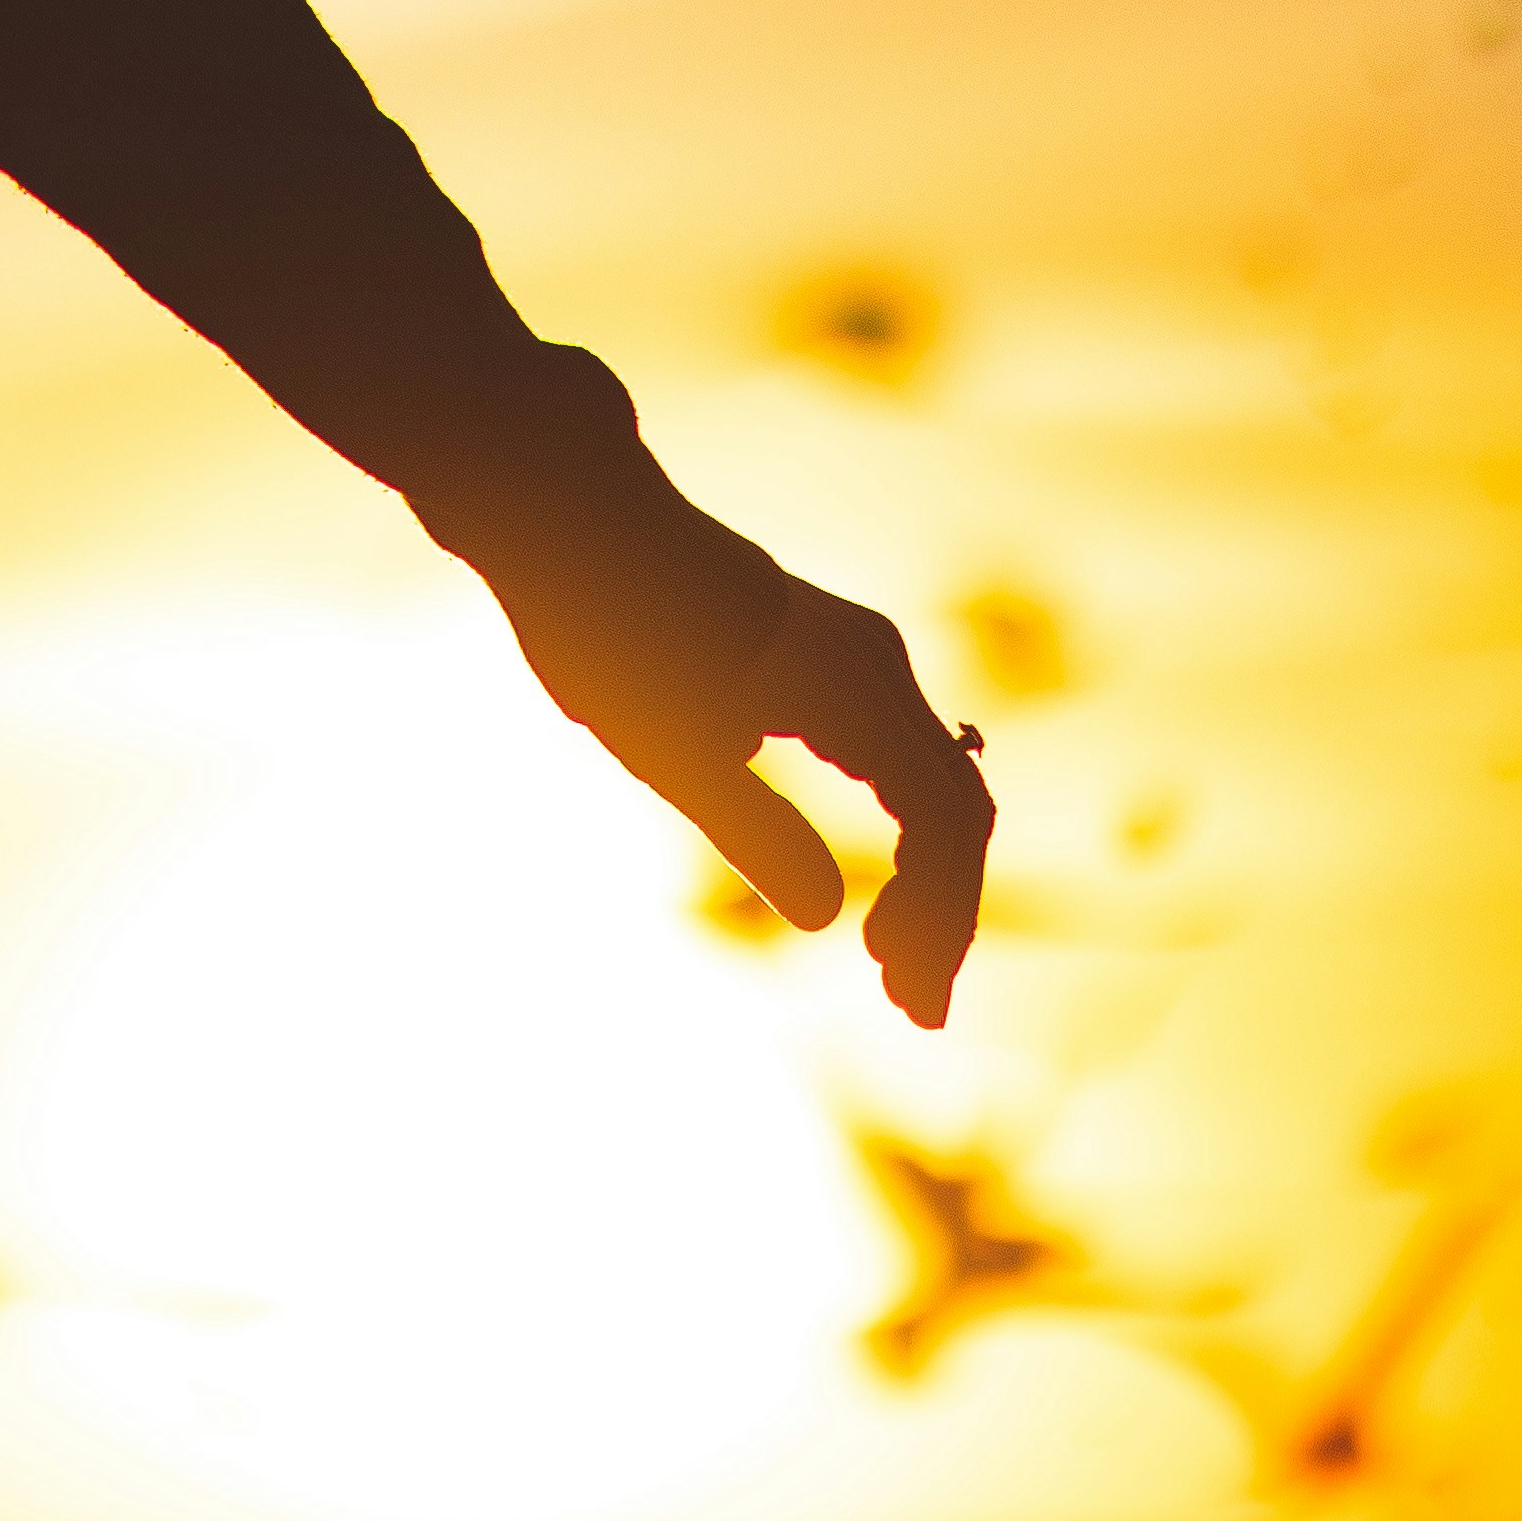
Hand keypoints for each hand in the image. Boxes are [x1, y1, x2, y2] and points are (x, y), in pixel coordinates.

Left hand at [568, 579, 991, 1028]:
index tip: (906, 999)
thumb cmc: (605, 626)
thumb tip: (826, 918)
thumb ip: (751, 828)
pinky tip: (878, 887)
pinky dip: (898, 826)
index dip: (937, 917)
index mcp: (852, 686)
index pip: (943, 823)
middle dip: (939, 910)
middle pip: (954, 806)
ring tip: (889, 960)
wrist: (567, 516)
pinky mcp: (830, 654)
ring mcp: (859, 654)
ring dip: (924, 875)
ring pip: (933, 780)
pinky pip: (899, 753)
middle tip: (910, 1005)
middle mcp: (876, 663)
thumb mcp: (666, 744)